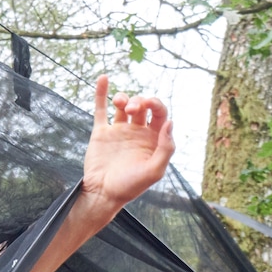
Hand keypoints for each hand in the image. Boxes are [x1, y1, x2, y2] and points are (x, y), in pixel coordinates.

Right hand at [82, 75, 174, 215]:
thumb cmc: (130, 186)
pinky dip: (102, 92)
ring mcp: (119, 131)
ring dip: (124, 97)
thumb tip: (170, 122)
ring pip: (123, 105)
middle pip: (142, 106)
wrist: (103, 194)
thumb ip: (166, 148)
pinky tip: (104, 78)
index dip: (156, 104)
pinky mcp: (101, 132)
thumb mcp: (154, 171)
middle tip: (132, 110)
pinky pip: (101, 108)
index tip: (149, 106)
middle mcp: (137, 133)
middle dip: (139, 102)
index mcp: (153, 140)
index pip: (160, 113)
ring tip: (121, 103)